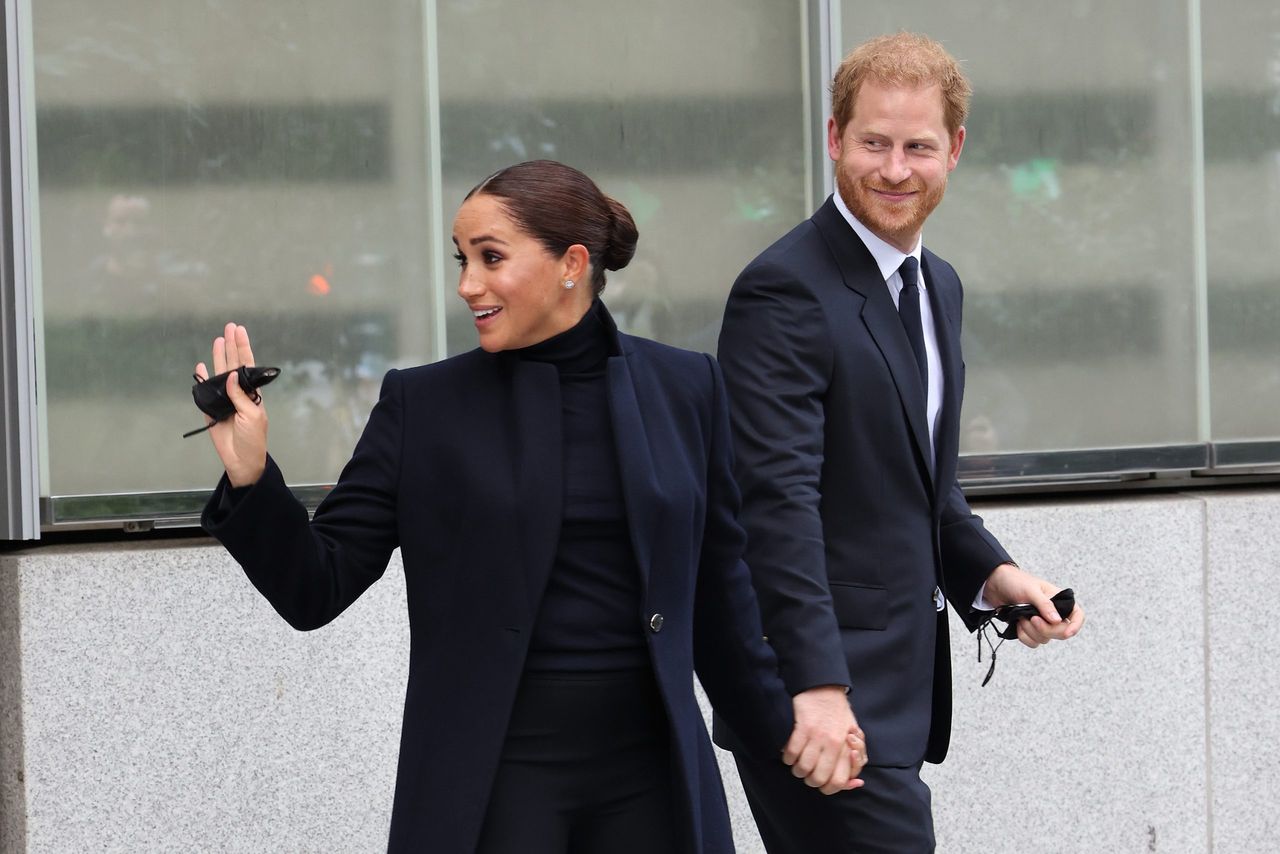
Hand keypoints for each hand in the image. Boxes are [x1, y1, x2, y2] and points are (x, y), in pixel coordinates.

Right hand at [194, 322, 267, 487]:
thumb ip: (241, 395)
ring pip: (220, 373)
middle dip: (232, 345)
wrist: (241, 460)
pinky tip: (201, 365)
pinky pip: (205, 390)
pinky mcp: (211, 409)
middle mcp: (238, 393)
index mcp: (252, 393)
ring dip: (218, 356)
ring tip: (218, 339)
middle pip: (233, 364)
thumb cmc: (253, 439)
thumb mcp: (253, 416)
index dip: (244, 347)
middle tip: (229, 327)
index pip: (247, 365)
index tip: (240, 331)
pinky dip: (203, 377)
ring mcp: (224, 399)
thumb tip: (232, 375)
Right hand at [783, 685, 866, 793]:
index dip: (828, 788)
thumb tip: (857, 783)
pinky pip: (790, 753)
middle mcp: (833, 744)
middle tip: (808, 773)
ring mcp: (817, 736)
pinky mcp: (802, 727)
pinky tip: (789, 754)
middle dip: (809, 780)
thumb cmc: (839, 715)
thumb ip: (856, 761)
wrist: (825, 688)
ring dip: (796, 770)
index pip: (838, 782)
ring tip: (797, 764)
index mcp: (847, 748)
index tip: (823, 782)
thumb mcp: (855, 737)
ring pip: (802, 769)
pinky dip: (787, 758)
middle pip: (817, 779)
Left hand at [983, 563, 1084, 647]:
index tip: (1067, 633)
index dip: (1076, 625)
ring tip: (1021, 617)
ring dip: (1031, 631)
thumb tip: (1056, 620)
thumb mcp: (1030, 590)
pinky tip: (1017, 624)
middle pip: (1061, 632)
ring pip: (1046, 639)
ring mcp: (1042, 623)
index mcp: (1058, 600)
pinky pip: (1033, 642)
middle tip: (1031, 618)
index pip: (1077, 615)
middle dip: (1045, 629)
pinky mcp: (1030, 629)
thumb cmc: (1015, 582)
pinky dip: (1024, 636)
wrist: (995, 585)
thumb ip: (1044, 605)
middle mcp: (1053, 613)